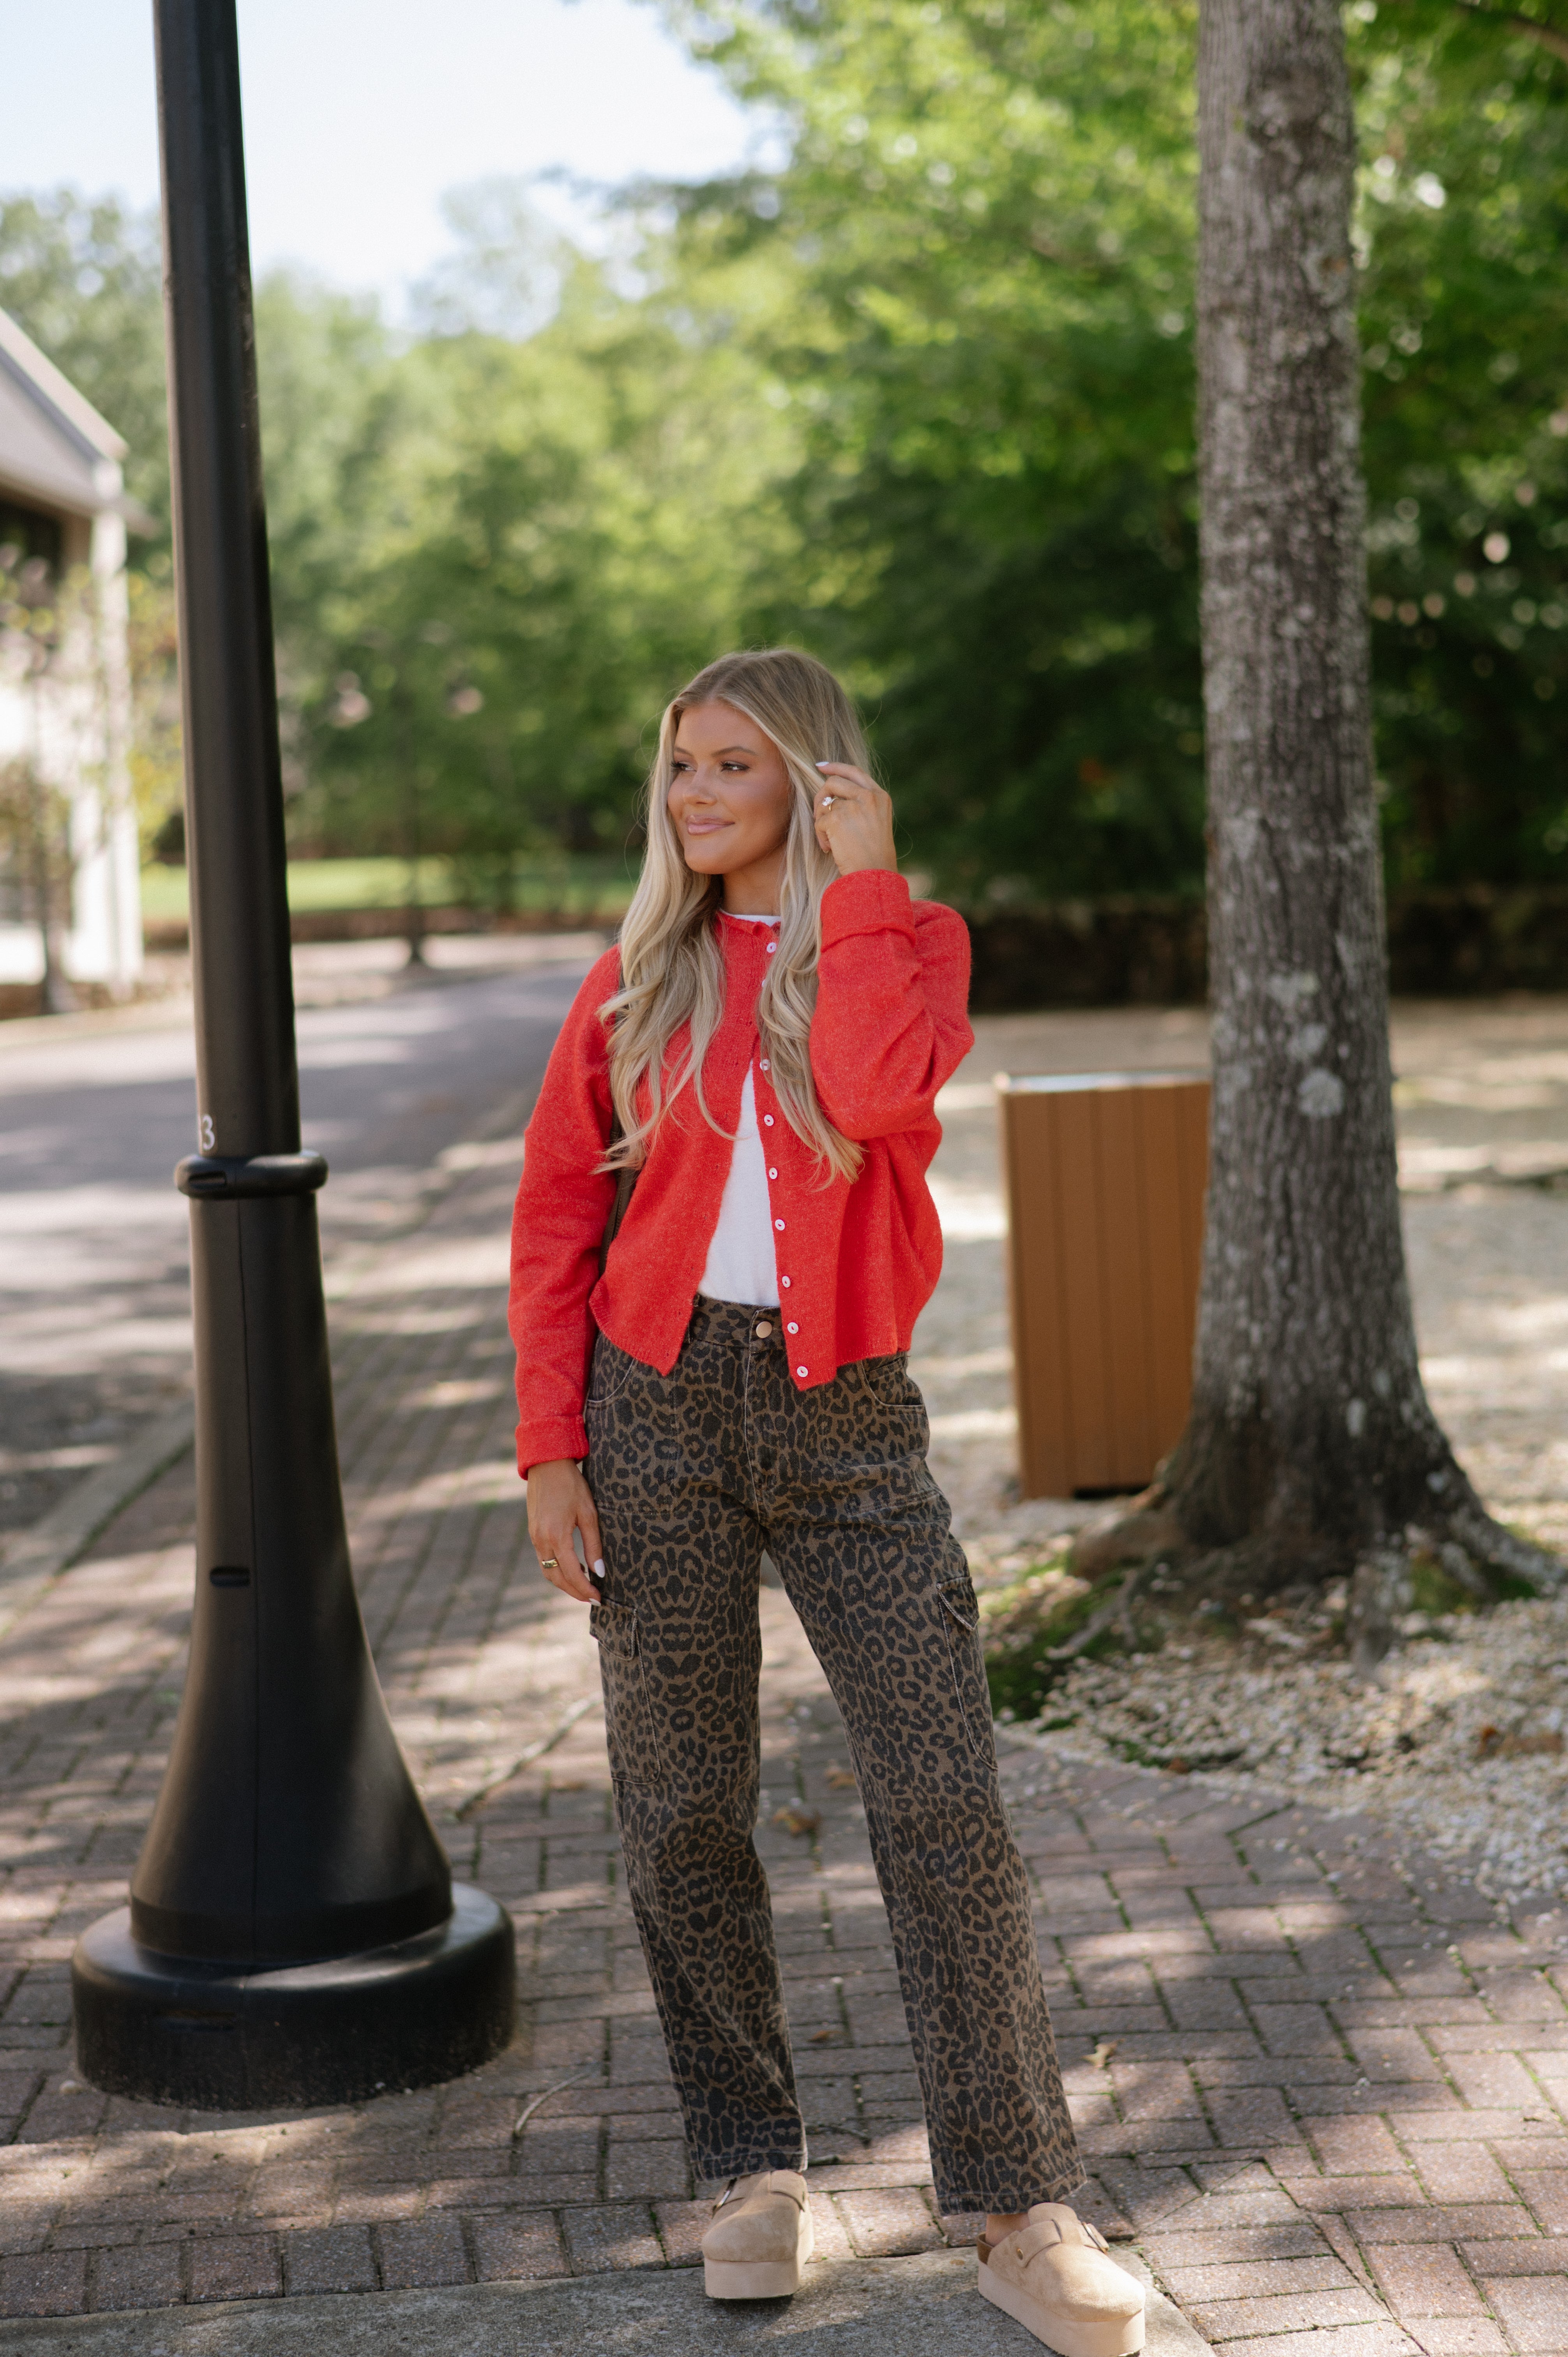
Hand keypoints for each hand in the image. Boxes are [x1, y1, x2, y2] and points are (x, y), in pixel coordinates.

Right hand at [524, 1459, 602, 1601]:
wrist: (547, 1463)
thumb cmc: (572, 1485)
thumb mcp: (588, 1513)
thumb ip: (593, 1545)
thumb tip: (599, 1572)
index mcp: (556, 1536)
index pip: (571, 1573)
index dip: (585, 1589)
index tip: (598, 1598)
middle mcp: (541, 1540)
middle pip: (556, 1577)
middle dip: (573, 1591)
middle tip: (592, 1599)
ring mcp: (534, 1536)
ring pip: (547, 1570)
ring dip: (564, 1583)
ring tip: (583, 1587)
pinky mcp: (533, 1531)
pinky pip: (543, 1559)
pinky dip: (556, 1569)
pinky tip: (571, 1568)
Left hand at [813, 762, 896, 876]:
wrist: (874, 875)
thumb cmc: (873, 855)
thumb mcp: (876, 822)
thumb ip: (861, 804)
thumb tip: (832, 796)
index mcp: (880, 796)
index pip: (855, 772)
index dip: (836, 767)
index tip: (821, 766)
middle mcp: (868, 797)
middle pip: (834, 782)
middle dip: (820, 796)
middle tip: (817, 814)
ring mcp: (853, 806)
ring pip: (824, 804)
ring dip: (821, 823)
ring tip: (829, 841)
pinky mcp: (837, 818)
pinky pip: (819, 822)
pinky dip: (820, 836)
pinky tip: (829, 848)